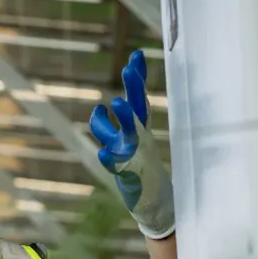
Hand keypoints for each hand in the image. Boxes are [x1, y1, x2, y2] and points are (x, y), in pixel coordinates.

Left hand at [88, 49, 174, 238]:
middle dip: (133, 88)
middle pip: (136, 108)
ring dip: (121, 119)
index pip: (139, 98)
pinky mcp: (127, 174)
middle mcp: (137, 137)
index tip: (134, 55)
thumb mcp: (135, 140)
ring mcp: (133, 155)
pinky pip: (116, 164)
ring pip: (126, 133)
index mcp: (140, 129)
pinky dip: (109, 158)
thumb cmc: (141, 166)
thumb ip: (126, 118)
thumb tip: (110, 100)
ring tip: (113, 104)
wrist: (156, 203)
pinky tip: (102, 153)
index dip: (136, 78)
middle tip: (128, 69)